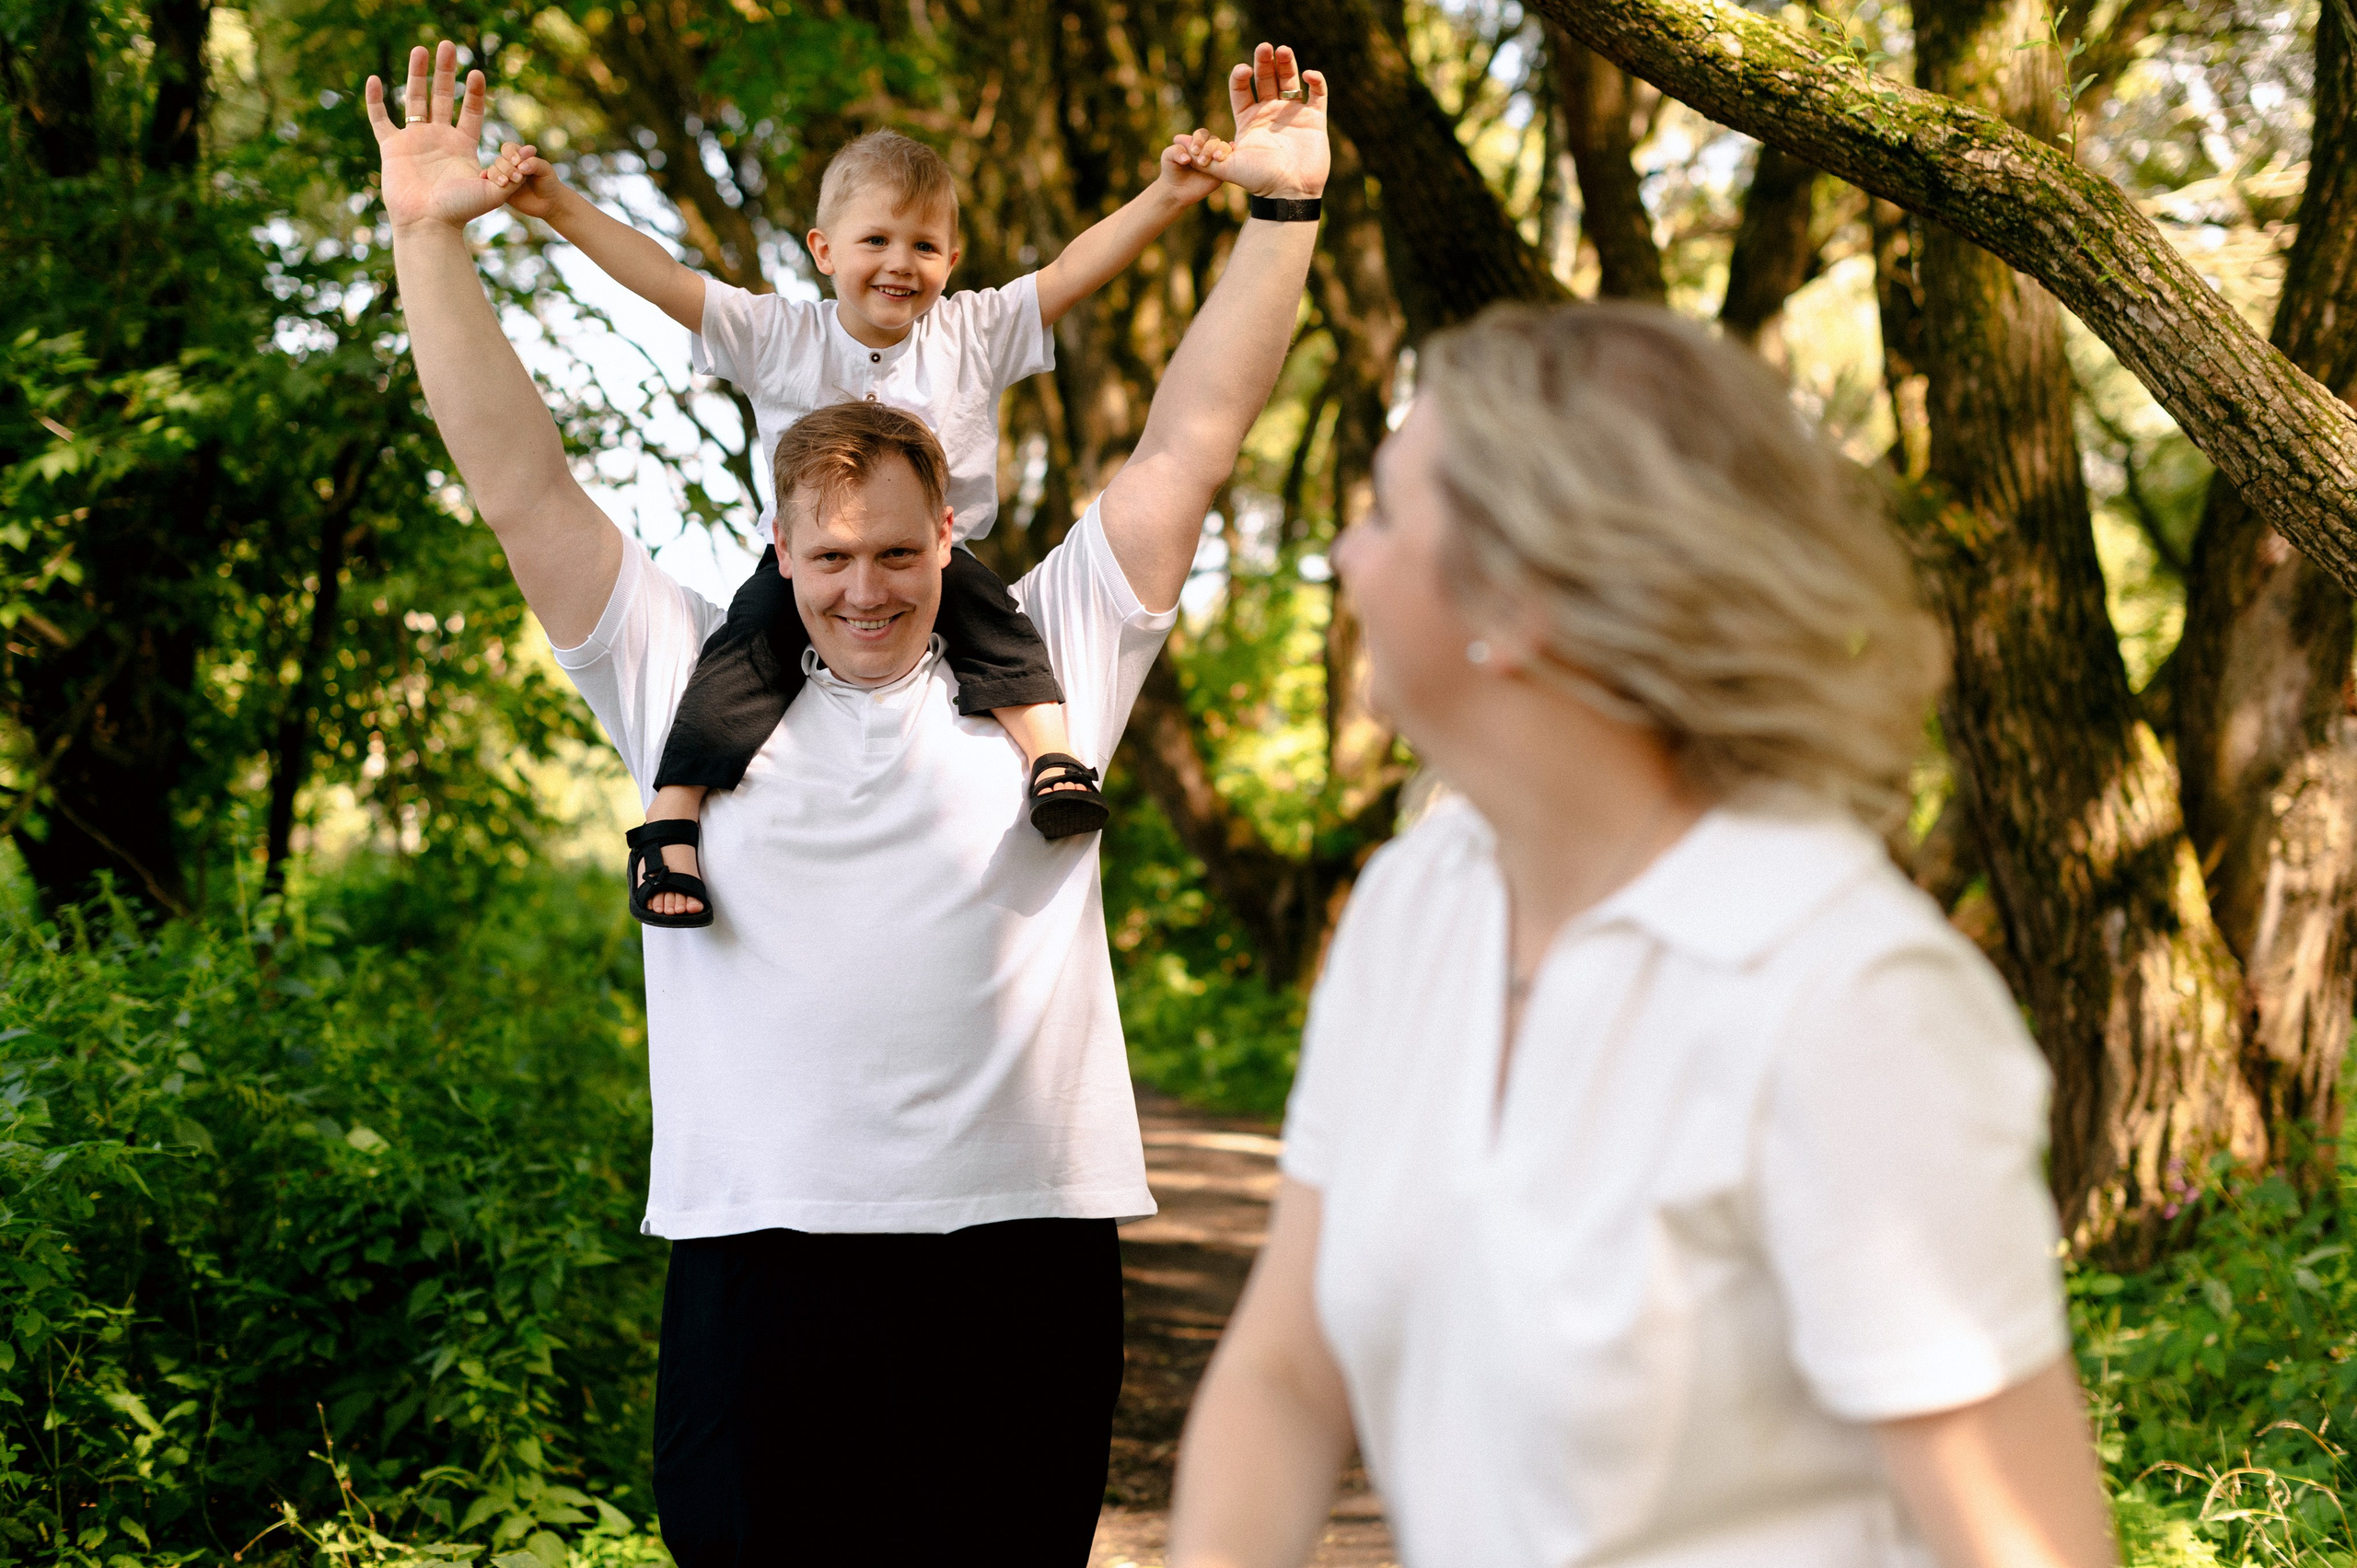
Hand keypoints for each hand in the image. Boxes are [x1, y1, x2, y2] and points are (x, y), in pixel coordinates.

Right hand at [364, 42, 507, 232]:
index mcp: (462, 146)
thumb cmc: (460, 211)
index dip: (475, 93)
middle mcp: (439, 139)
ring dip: (417, 73)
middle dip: (446, 71)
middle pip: (443, 97)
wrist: (429, 224)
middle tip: (448, 45)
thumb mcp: (494, 191)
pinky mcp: (392, 148)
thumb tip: (532, 151)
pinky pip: (380, 119)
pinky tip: (374, 79)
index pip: (471, 111)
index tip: (477, 73)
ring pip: (414, 99)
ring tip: (420, 48)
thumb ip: (512, 171)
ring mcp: (414, 141)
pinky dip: (375, 100)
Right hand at [488, 142, 570, 221]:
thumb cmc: (549, 183)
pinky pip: (489, 183)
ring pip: (492, 171)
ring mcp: (504, 177)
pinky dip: (486, 179)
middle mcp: (510, 165)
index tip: (518, 162)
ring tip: (506, 183)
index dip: (510, 153)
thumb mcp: (546, 171)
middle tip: (518, 178)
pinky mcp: (500, 189)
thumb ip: (534, 164)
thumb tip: (520, 166)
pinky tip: (484, 179)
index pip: (508, 148)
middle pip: (499, 160)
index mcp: (520, 156)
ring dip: (497, 175)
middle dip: (507, 168)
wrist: (549, 203)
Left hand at [1157, 128, 1228, 205]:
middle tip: (1201, 161)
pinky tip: (1231, 152)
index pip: (1202, 134)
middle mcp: (1206, 148)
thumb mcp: (1168, 158)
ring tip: (1215, 159)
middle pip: (1214, 140)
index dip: (1199, 139)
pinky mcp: (1222, 171)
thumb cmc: (1171, 171)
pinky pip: (1230, 161)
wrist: (1176, 191)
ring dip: (1220, 151)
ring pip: (1223, 148)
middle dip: (1209, 148)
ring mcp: (1215, 159)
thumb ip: (1175, 151)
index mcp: (1195, 142)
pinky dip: (1232, 154)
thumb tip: (1187, 158)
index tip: (1193, 150)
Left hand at [1204, 43, 1329, 200]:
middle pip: (1266, 79)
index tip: (1242, 70)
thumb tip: (1176, 142)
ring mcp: (1293, 115)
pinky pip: (1318, 94)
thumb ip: (1202, 155)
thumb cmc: (1258, 182)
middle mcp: (1270, 114)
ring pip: (1290, 80)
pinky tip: (1308, 74)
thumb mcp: (1225, 167)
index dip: (1240, 77)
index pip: (1242, 90)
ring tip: (1282, 50)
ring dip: (1287, 63)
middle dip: (1264, 62)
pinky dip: (1316, 81)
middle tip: (1264, 47)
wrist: (1289, 194)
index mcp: (1249, 121)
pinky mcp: (1314, 120)